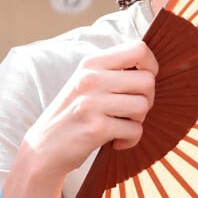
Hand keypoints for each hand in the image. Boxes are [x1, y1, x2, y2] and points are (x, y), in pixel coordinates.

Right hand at [23, 40, 158, 176]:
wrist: (44, 148)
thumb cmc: (74, 114)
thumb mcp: (88, 82)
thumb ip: (115, 71)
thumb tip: (152, 67)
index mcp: (92, 63)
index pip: (139, 49)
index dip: (151, 66)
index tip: (141, 83)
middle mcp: (91, 78)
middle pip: (147, 80)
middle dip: (147, 99)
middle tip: (130, 111)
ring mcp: (92, 102)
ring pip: (143, 106)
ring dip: (138, 121)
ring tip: (121, 125)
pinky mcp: (95, 128)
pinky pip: (135, 130)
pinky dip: (130, 140)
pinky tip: (116, 141)